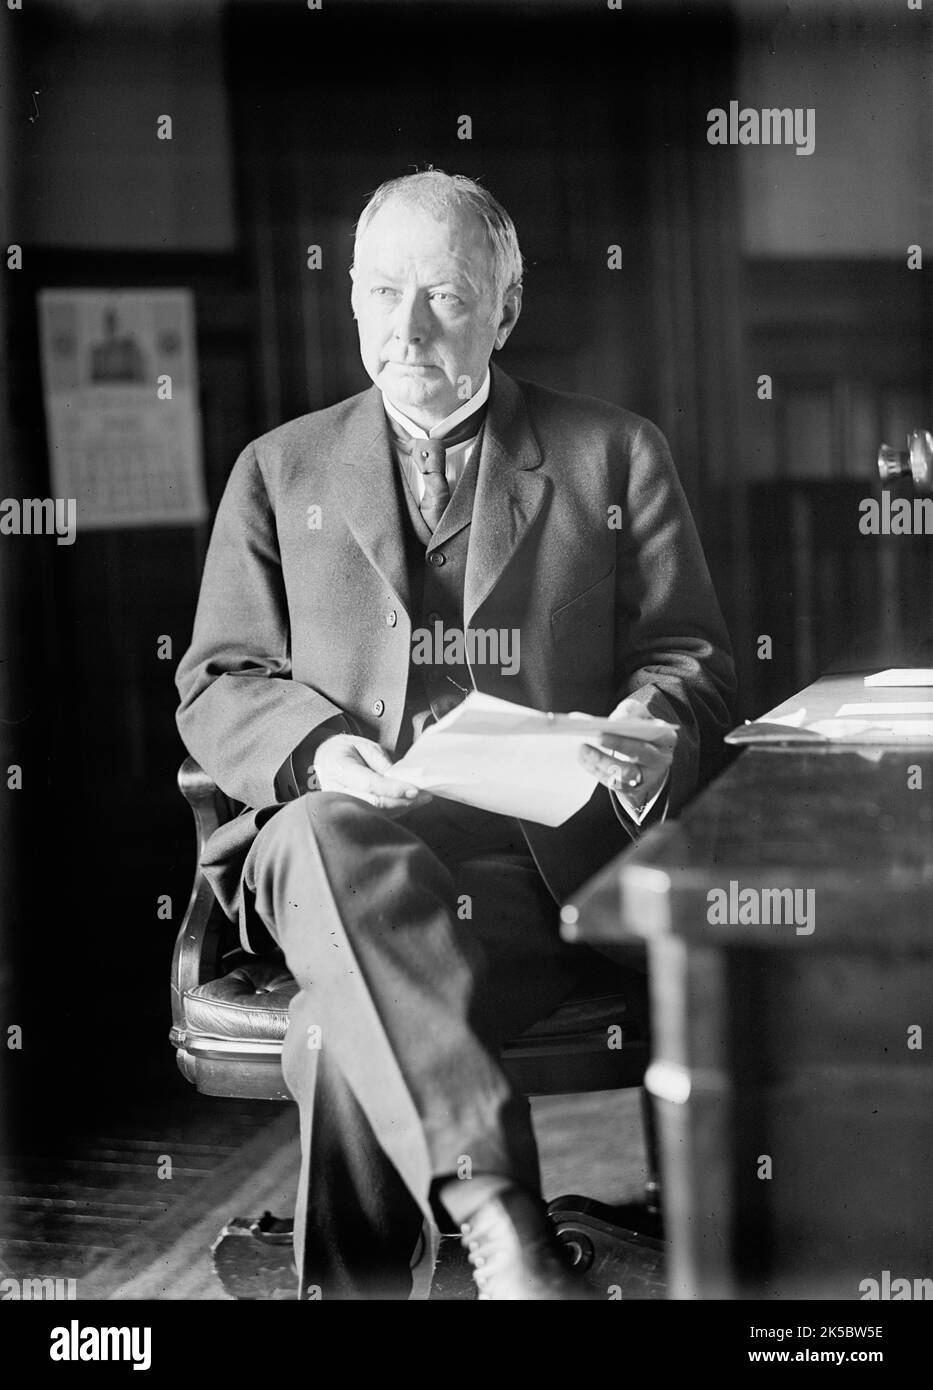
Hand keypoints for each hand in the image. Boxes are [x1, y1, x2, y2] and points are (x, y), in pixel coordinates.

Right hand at [313, 734, 432, 815]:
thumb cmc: (345, 750)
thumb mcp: (364, 746)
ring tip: (423, 799)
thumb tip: (401, 780)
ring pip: (377, 813)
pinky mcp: (350, 812)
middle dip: (403, 801)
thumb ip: (381, 763)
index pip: (370, 784)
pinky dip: (395, 810)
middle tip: (425, 796)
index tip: (414, 789)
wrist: (325, 759)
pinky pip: (376, 815)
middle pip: (375, 803)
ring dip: (402, 807)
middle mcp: (337, 791)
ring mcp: (342, 805)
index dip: (394, 789)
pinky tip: (409, 803)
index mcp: (339, 769)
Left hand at [577, 698, 675, 807]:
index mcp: (666, 738)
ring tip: (583, 747)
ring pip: (626, 773)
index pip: (656, 734)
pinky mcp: (632, 789)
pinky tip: (582, 757)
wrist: (639, 755)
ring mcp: (648, 777)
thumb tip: (616, 720)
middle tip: (596, 736)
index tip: (614, 724)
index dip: (640, 726)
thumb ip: (628, 712)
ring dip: (602, 760)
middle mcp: (661, 760)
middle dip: (618, 744)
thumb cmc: (636, 729)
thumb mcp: (636, 714)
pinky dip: (595, 769)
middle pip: (641, 753)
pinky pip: (614, 782)